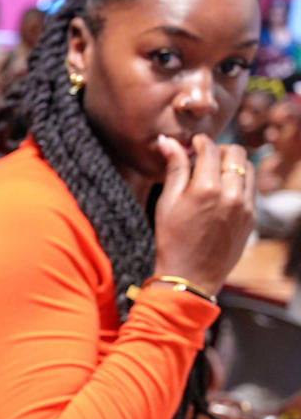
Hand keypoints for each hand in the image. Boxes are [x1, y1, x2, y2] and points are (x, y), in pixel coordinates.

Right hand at [153, 135, 254, 292]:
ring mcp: (245, 205)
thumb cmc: (171, 242)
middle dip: (220, 150)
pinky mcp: (251, 216)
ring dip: (233, 164)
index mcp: (205, 188)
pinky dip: (239, 182)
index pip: (210, 148)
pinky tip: (223, 192)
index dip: (200, 142)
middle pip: (235, 152)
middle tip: (205, 158)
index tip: (193, 144)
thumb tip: (168, 141)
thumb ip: (173, 169)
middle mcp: (230, 193)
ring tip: (215, 174)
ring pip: (248, 167)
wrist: (190, 276)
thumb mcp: (166, 203)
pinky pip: (251, 187)